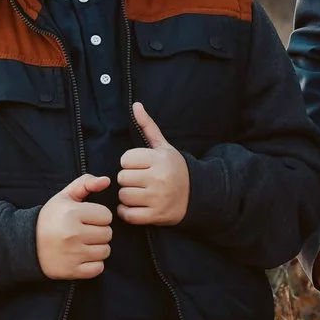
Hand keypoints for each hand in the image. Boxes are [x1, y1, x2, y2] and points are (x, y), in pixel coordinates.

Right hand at [36, 174, 113, 278]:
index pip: (106, 216)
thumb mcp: (64, 197)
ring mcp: (72, 254)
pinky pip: (98, 268)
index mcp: (71, 213)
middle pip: (107, 234)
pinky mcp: (71, 271)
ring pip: (105, 251)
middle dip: (98, 232)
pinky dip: (94, 265)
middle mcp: (72, 234)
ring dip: (97, 248)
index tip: (86, 219)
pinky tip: (82, 257)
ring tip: (83, 244)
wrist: (26, 244)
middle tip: (84, 232)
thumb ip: (85, 183)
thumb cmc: (50, 219)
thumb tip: (106, 180)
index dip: (98, 216)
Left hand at [117, 104, 190, 225]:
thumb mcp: (163, 147)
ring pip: (124, 196)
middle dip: (128, 179)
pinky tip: (136, 206)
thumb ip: (148, 126)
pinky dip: (127, 212)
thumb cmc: (174, 168)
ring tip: (139, 193)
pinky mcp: (156, 215)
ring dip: (127, 196)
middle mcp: (160, 178)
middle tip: (139, 180)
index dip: (130, 163)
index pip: (126, 159)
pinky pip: (128, 214)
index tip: (140, 166)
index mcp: (160, 159)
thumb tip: (136, 104)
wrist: (196, 195)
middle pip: (122, 178)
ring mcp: (158, 198)